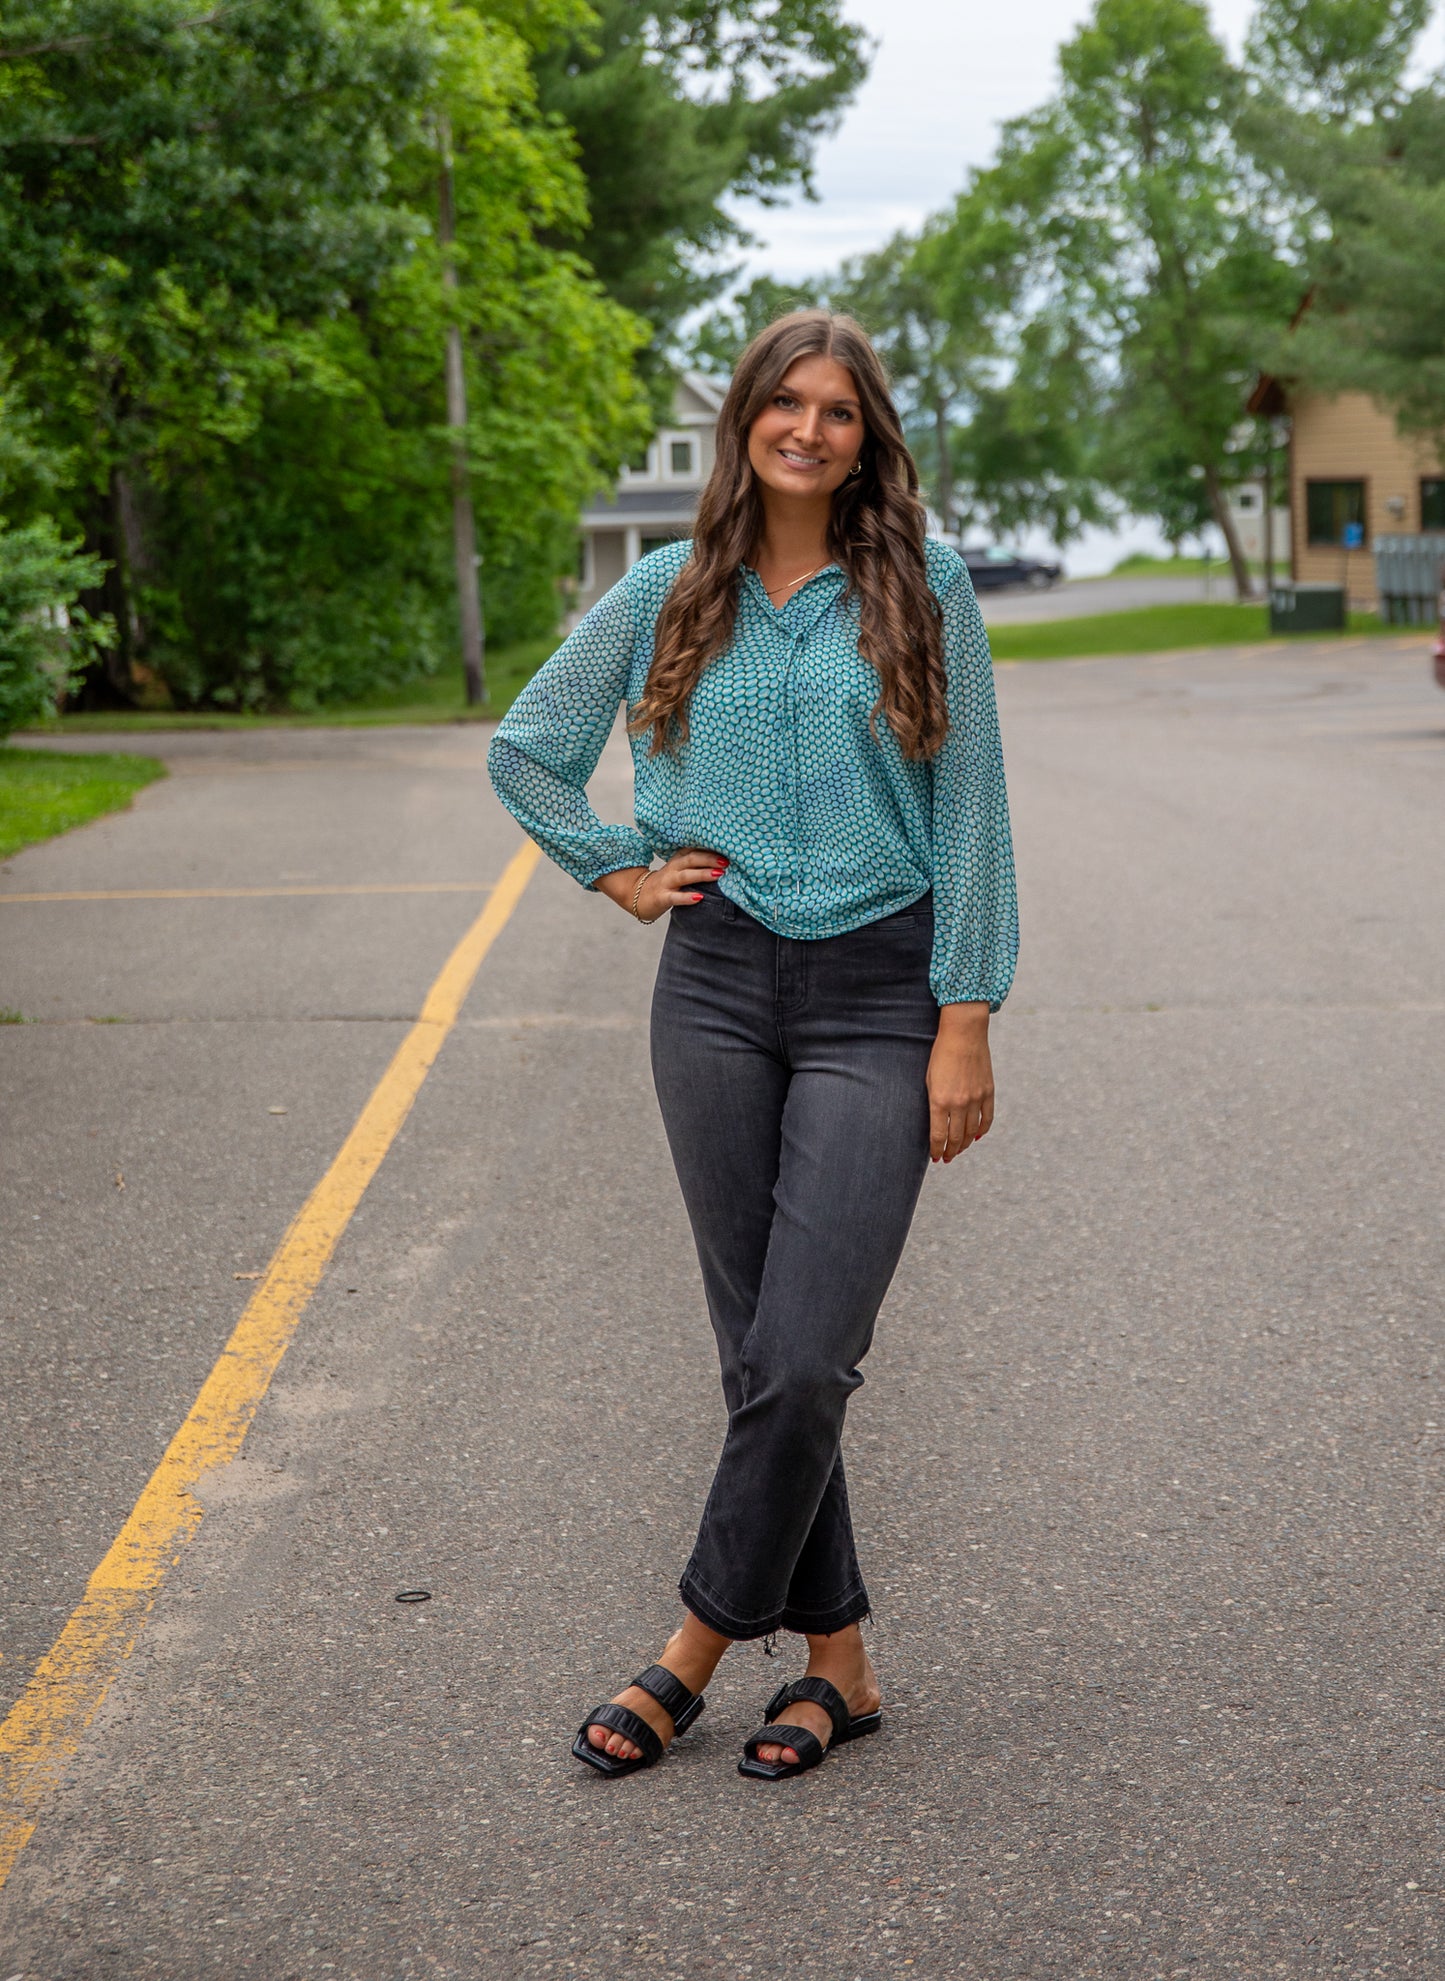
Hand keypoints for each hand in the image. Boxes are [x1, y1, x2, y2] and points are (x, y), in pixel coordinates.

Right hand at [594, 848, 727, 919]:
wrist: (638, 896)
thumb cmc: (667, 883)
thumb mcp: (680, 869)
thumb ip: (696, 863)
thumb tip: (723, 861)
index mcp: (678, 859)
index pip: (694, 849)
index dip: (710, 848)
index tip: (727, 847)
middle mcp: (673, 868)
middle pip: (691, 859)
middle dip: (709, 858)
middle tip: (727, 861)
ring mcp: (666, 883)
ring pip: (685, 876)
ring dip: (702, 874)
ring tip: (718, 874)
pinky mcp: (661, 897)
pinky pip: (675, 897)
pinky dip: (687, 897)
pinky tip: (699, 897)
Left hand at [926, 1003, 993, 1162]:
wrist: (963, 1033)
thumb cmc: (940, 1054)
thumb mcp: (929, 1079)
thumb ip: (934, 1103)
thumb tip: (937, 1123)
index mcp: (940, 1101)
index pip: (939, 1136)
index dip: (937, 1150)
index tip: (936, 1157)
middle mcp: (959, 1103)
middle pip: (956, 1138)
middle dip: (950, 1151)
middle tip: (947, 1158)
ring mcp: (976, 1099)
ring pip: (971, 1132)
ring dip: (964, 1144)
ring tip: (959, 1149)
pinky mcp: (988, 1092)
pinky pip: (987, 1119)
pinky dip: (981, 1131)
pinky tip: (975, 1136)